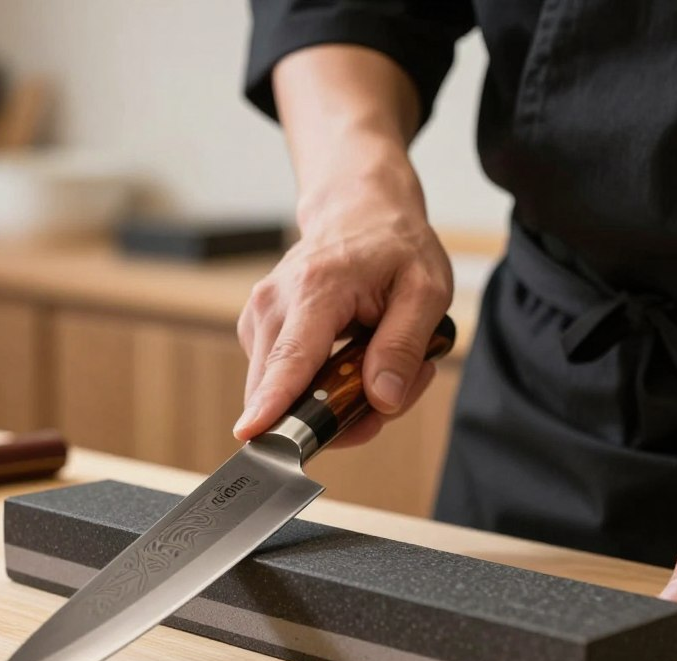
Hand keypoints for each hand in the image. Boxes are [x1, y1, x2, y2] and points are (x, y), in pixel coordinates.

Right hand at [233, 167, 452, 445]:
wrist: (358, 211)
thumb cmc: (394, 246)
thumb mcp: (426, 290)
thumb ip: (403, 346)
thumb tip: (382, 399)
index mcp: (317, 288)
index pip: (291, 358)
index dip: (272, 403)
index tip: (251, 434)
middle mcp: (275, 302)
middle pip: (279, 387)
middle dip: (332, 415)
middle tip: (389, 396)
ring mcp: (259, 315)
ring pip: (280, 391)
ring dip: (331, 400)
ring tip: (377, 366)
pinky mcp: (256, 329)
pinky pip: (280, 381)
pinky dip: (317, 386)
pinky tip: (349, 362)